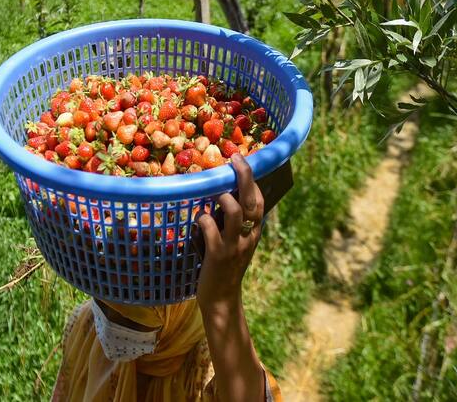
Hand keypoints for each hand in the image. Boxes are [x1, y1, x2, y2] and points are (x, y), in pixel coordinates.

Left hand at [196, 153, 263, 309]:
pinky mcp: (218, 255)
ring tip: (216, 193)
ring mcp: (234, 245)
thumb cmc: (223, 266)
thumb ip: (229, 222)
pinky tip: (198, 218)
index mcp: (252, 231)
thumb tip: (218, 195)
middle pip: (250, 201)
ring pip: (235, 212)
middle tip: (236, 158)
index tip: (243, 159)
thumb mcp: (233, 241)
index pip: (258, 201)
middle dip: (244, 176)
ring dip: (224, 197)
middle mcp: (247, 236)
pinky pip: (211, 230)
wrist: (222, 299)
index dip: (252, 180)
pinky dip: (202, 219)